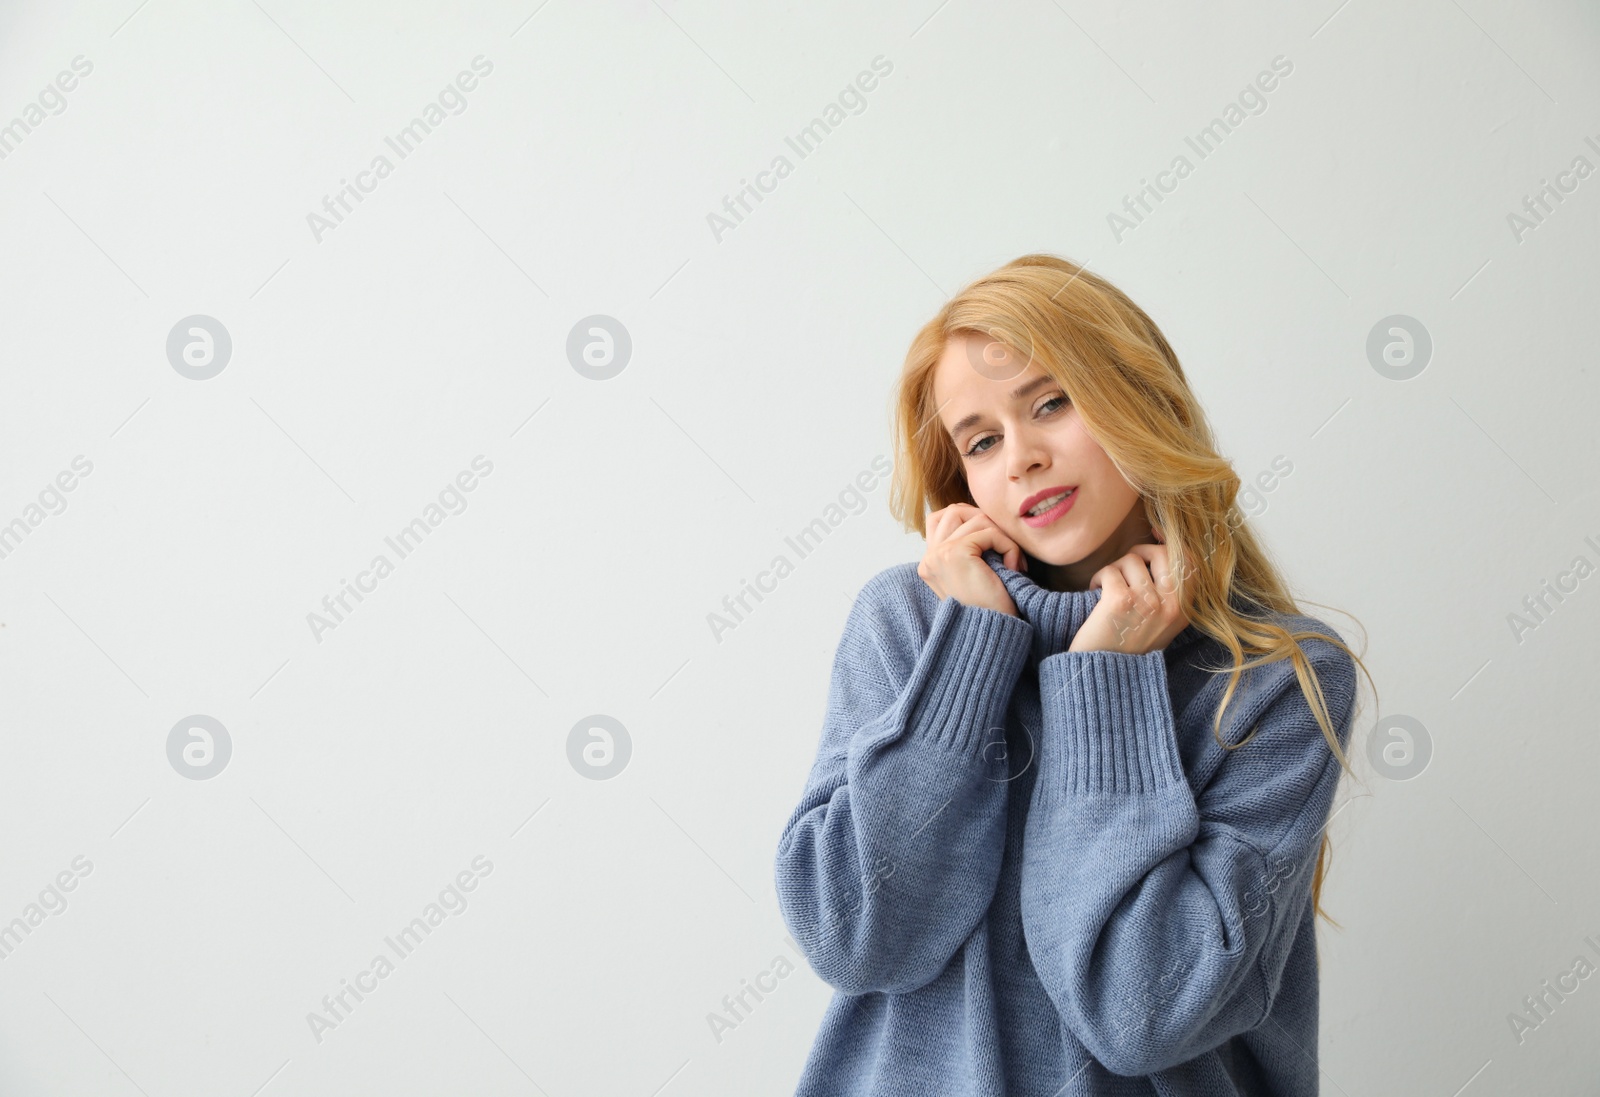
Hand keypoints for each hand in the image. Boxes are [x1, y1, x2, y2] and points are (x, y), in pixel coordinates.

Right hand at [917, 503, 1024, 617]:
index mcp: (930, 563)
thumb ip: (969, 547)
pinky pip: (989, 532)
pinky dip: (1008, 546)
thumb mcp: (975, 574)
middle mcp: (929, 558)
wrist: (993, 635)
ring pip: (975, 518)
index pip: (941, 519)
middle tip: (1006, 547)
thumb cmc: (992, 608)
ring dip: (1001, 536)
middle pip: (954, 510)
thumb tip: (983, 516)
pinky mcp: (954, 554)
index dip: (971, 521)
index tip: (995, 545)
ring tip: (1013, 562)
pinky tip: (1014, 567)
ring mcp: (938, 555)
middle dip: (985, 521)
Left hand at [1067, 527, 1189, 653]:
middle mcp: (1172, 606)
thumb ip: (1168, 589)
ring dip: (1114, 570)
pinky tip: (1095, 594)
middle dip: (1139, 553)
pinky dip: (1098, 579)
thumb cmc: (1128, 645)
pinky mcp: (1119, 602)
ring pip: (1131, 560)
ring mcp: (1147, 603)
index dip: (1171, 543)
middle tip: (1124, 568)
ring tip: (1108, 590)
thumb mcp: (1162, 621)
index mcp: (1185, 610)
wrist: (1104, 677)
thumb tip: (1163, 541)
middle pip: (1162, 552)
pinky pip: (1109, 571)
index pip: (1190, 561)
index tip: (1154, 538)